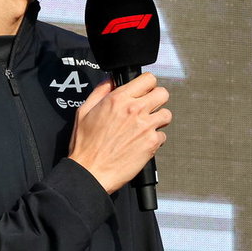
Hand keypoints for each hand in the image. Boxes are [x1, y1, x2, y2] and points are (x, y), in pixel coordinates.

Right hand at [67, 73, 171, 193]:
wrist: (91, 171)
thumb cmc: (85, 145)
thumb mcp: (84, 111)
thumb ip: (100, 92)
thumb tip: (111, 80)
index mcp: (118, 99)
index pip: (148, 79)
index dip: (147, 85)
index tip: (144, 92)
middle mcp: (134, 109)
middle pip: (163, 93)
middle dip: (157, 99)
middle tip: (148, 108)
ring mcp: (145, 126)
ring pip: (167, 114)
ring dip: (158, 119)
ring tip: (146, 127)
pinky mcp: (152, 142)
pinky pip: (163, 135)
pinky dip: (155, 139)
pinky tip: (142, 143)